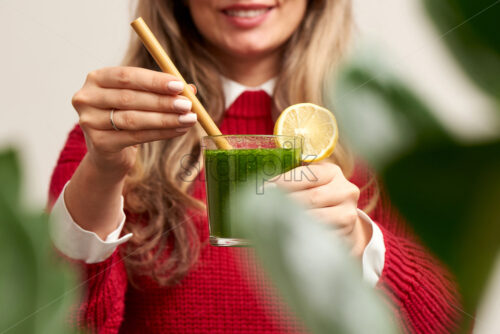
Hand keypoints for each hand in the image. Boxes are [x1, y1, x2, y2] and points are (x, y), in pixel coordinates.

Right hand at [72, 66, 196, 176]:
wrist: (109, 151)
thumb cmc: (128, 115)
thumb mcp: (142, 99)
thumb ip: (163, 91)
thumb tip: (191, 89)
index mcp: (96, 78)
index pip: (126, 76)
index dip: (154, 81)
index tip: (179, 86)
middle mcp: (87, 98)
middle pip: (129, 98)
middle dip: (162, 101)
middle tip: (187, 105)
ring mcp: (89, 121)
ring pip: (133, 119)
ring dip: (165, 119)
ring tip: (188, 119)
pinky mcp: (100, 143)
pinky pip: (136, 137)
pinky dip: (161, 133)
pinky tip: (179, 130)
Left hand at [270, 161, 371, 256]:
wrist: (340, 219)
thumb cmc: (316, 196)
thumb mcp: (308, 182)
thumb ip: (290, 180)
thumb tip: (264, 187)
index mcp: (332, 172)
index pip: (308, 174)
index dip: (284, 181)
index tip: (265, 188)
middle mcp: (345, 190)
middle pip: (311, 197)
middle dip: (285, 202)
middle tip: (264, 206)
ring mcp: (347, 213)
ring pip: (316, 218)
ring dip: (293, 220)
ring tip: (274, 220)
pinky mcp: (346, 233)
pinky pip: (321, 234)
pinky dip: (303, 234)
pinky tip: (290, 233)